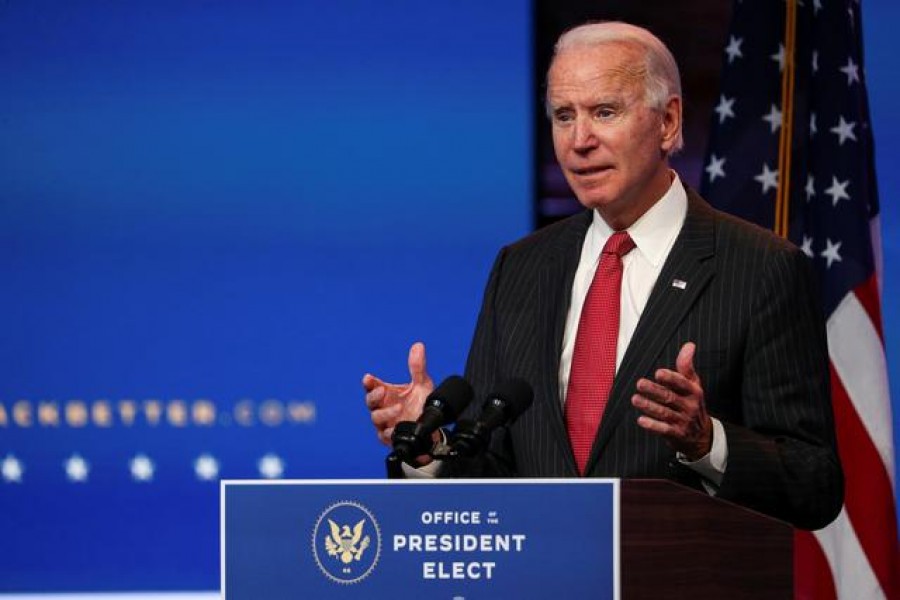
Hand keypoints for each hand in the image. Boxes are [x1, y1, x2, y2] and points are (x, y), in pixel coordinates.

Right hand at [363, 342, 434, 447]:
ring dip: (385, 413)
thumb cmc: (421, 404)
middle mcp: (383, 407)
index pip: (372, 386)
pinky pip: (384, 436)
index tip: (368, 378)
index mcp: (386, 393)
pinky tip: (395, 429)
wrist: (432, 427)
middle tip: (381, 390)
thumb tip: (418, 346)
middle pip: (370, 402)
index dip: (368, 382)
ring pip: (376, 418)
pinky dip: (389, 432)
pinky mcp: (390, 437)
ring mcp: (386, 422)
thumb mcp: (422, 384)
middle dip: (373, 396)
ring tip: (398, 408)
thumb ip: (418, 367)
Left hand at [631, 342, 711, 459]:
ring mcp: (683, 421)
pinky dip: (653, 426)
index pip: (682, 384)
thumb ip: (687, 366)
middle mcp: (689, 406)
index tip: (658, 373)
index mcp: (694, 392)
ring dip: (649, 406)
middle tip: (639, 383)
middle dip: (654, 390)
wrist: (701, 435)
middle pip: (670, 397)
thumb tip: (689, 345)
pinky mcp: (676, 434)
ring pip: (664, 413)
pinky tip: (641, 420)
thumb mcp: (694, 385)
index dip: (671, 379)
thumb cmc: (693, 403)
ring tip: (635, 399)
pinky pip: (664, 430)